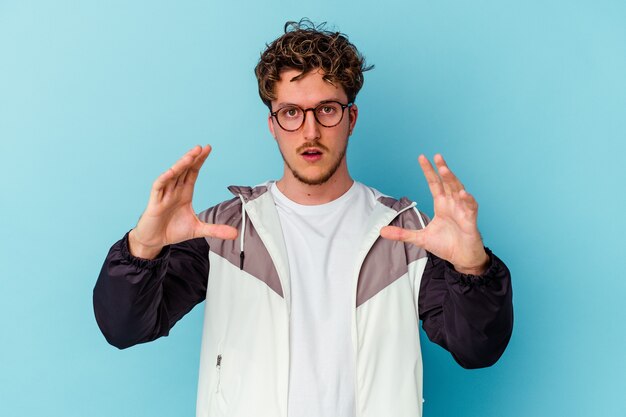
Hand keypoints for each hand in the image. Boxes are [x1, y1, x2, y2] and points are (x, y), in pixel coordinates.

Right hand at [129, 145, 237, 258]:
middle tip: (202, 148)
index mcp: (184, 193)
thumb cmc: (172, 230)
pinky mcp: (155, 203)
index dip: (199, 161)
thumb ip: (216, 230)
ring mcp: (164, 195)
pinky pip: (158, 187)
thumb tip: (234, 233)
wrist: (154, 240)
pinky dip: (164, 179)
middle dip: (192, 158)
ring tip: (190, 156)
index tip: (208, 149)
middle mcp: (174, 190)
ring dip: (180, 165)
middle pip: (184, 170)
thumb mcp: (198, 230)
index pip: (193, 172)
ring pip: (172, 175)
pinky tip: (171, 172)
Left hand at [380, 154, 488, 274]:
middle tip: (437, 156)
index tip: (422, 157)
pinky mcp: (471, 220)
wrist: (461, 258)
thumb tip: (382, 231)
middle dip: (442, 169)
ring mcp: (462, 210)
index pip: (434, 184)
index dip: (429, 171)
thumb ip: (402, 233)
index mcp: (441, 205)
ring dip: (452, 180)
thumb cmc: (445, 245)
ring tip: (445, 170)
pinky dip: (468, 200)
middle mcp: (452, 204)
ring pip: (458, 190)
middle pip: (447, 182)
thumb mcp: (420, 238)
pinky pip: (471, 207)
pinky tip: (462, 193)